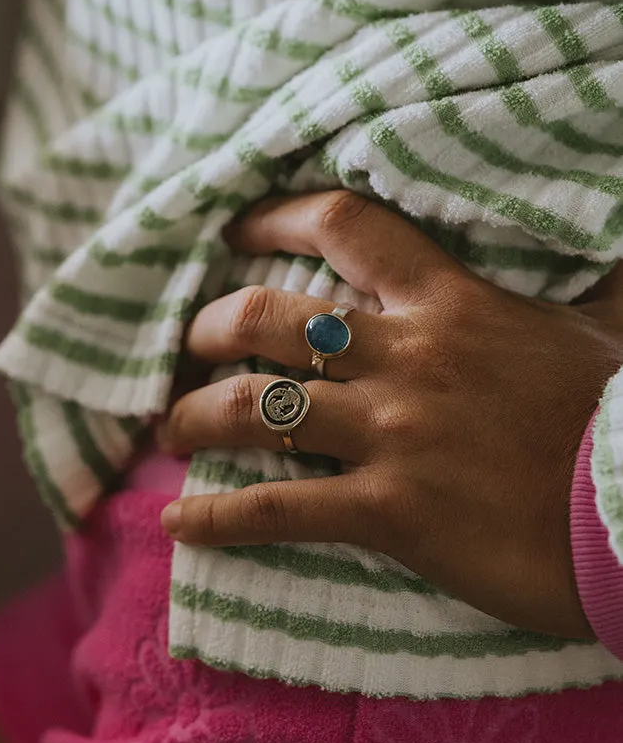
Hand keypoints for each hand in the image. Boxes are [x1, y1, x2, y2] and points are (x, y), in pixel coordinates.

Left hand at [159, 191, 622, 638]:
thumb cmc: (622, 423)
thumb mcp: (603, 333)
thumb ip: (588, 292)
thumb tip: (614, 258)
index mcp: (452, 303)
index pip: (344, 226)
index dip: (273, 216)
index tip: (230, 229)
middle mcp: (409, 358)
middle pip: (268, 319)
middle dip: (208, 328)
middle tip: (186, 347)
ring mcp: (394, 435)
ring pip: (257, 409)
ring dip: (194, 417)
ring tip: (166, 430)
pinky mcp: (391, 512)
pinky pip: (277, 511)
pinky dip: (215, 520)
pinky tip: (176, 526)